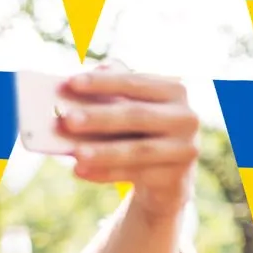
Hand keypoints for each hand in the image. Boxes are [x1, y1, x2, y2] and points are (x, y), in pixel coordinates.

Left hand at [59, 68, 198, 216]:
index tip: (70, 82)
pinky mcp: (175, 177)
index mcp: (174, 90)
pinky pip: (135, 175)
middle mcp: (185, 117)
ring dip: (103, 151)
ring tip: (74, 153)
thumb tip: (87, 75)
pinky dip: (105, 173)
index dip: (103, 82)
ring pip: (137, 150)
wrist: (166, 177)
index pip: (134, 82)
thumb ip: (112, 91)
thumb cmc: (139, 133)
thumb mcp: (130, 109)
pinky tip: (80, 171)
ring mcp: (184, 148)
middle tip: (67, 119)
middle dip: (99, 117)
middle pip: (136, 115)